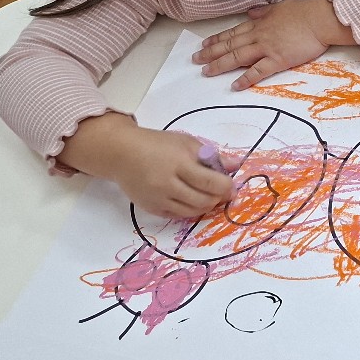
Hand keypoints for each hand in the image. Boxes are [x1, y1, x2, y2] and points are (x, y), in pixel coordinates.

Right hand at [109, 126, 233, 219]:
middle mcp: (167, 184)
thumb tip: (236, 165)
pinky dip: (190, 209)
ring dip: (206, 205)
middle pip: (203, 200)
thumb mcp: (186, 143)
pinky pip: (178, 216)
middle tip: (223, 192)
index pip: (210, 182)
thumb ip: (212, 155)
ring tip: (209, 195)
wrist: (122, 154)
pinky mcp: (151, 209)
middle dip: (218, 198)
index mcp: (178, 163)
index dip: (226, 187)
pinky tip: (192, 199)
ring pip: (192, 211)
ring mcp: (158, 199)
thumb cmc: (157, 144)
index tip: (232, 186)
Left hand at [193, 0, 347, 89]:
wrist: (319, 20)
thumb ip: (263, 11)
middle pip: (230, 45)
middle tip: (196, 59)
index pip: (233, 32)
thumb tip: (251, 13)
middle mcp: (258, 36)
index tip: (204, 44)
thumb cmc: (304, 12)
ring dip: (220, 65)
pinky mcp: (277, 60)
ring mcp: (266, 48)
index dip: (217, 39)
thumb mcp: (279, 7)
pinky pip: (257, 72)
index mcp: (259, 23)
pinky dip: (245, 79)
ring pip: (237, 57)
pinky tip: (234, 86)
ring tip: (206, 72)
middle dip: (211, 52)